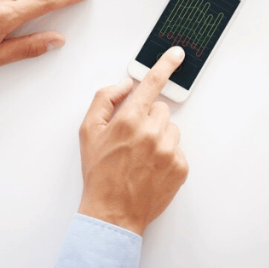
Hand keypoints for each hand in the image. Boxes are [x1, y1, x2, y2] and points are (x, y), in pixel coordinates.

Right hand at [77, 47, 188, 234]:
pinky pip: (178, 150)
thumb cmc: (99, 173)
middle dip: (149, 118)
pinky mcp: (180, 167)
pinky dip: (167, 156)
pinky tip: (150, 168)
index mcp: (129, 120)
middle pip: (161, 109)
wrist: (112, 213)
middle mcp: (152, 133)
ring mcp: (169, 151)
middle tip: (133, 139)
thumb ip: (104, 100)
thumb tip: (124, 85)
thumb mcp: (88, 132)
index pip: (151, 84)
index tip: (177, 54)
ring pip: (171, 128)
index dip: (165, 65)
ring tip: (141, 156)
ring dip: (159, 137)